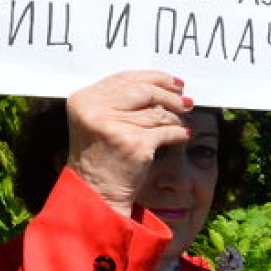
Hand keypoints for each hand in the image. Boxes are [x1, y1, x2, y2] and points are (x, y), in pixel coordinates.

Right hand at [65, 71, 192, 216]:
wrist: (97, 193)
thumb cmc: (102, 157)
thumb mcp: (101, 121)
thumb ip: (121, 100)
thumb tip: (164, 83)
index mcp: (84, 99)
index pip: (125, 77)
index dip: (154, 77)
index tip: (173, 81)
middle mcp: (96, 110)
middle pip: (144, 90)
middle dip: (169, 95)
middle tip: (186, 100)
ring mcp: (114, 126)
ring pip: (158, 113)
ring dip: (176, 117)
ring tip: (182, 122)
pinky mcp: (134, 144)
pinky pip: (167, 131)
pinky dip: (179, 133)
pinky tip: (183, 135)